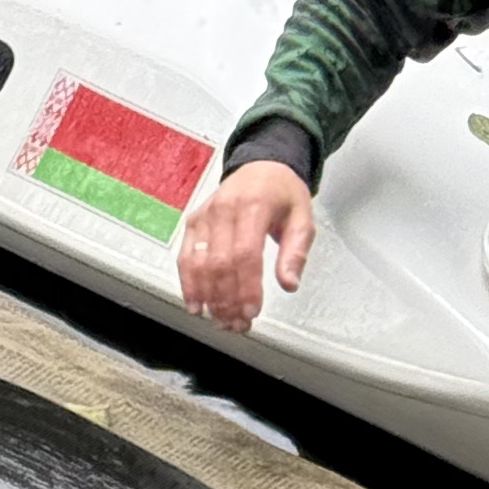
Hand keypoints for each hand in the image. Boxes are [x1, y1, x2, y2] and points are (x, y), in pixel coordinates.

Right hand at [177, 161, 313, 333]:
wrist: (262, 164)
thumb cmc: (282, 192)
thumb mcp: (303, 218)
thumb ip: (296, 252)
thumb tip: (289, 284)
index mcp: (254, 205)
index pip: (245, 253)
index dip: (246, 287)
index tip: (251, 312)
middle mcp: (224, 209)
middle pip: (219, 263)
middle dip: (227, 300)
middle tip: (238, 325)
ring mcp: (205, 215)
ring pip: (198, 262)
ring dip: (208, 297)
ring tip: (221, 320)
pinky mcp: (194, 221)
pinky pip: (185, 255)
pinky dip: (188, 283)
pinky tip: (196, 303)